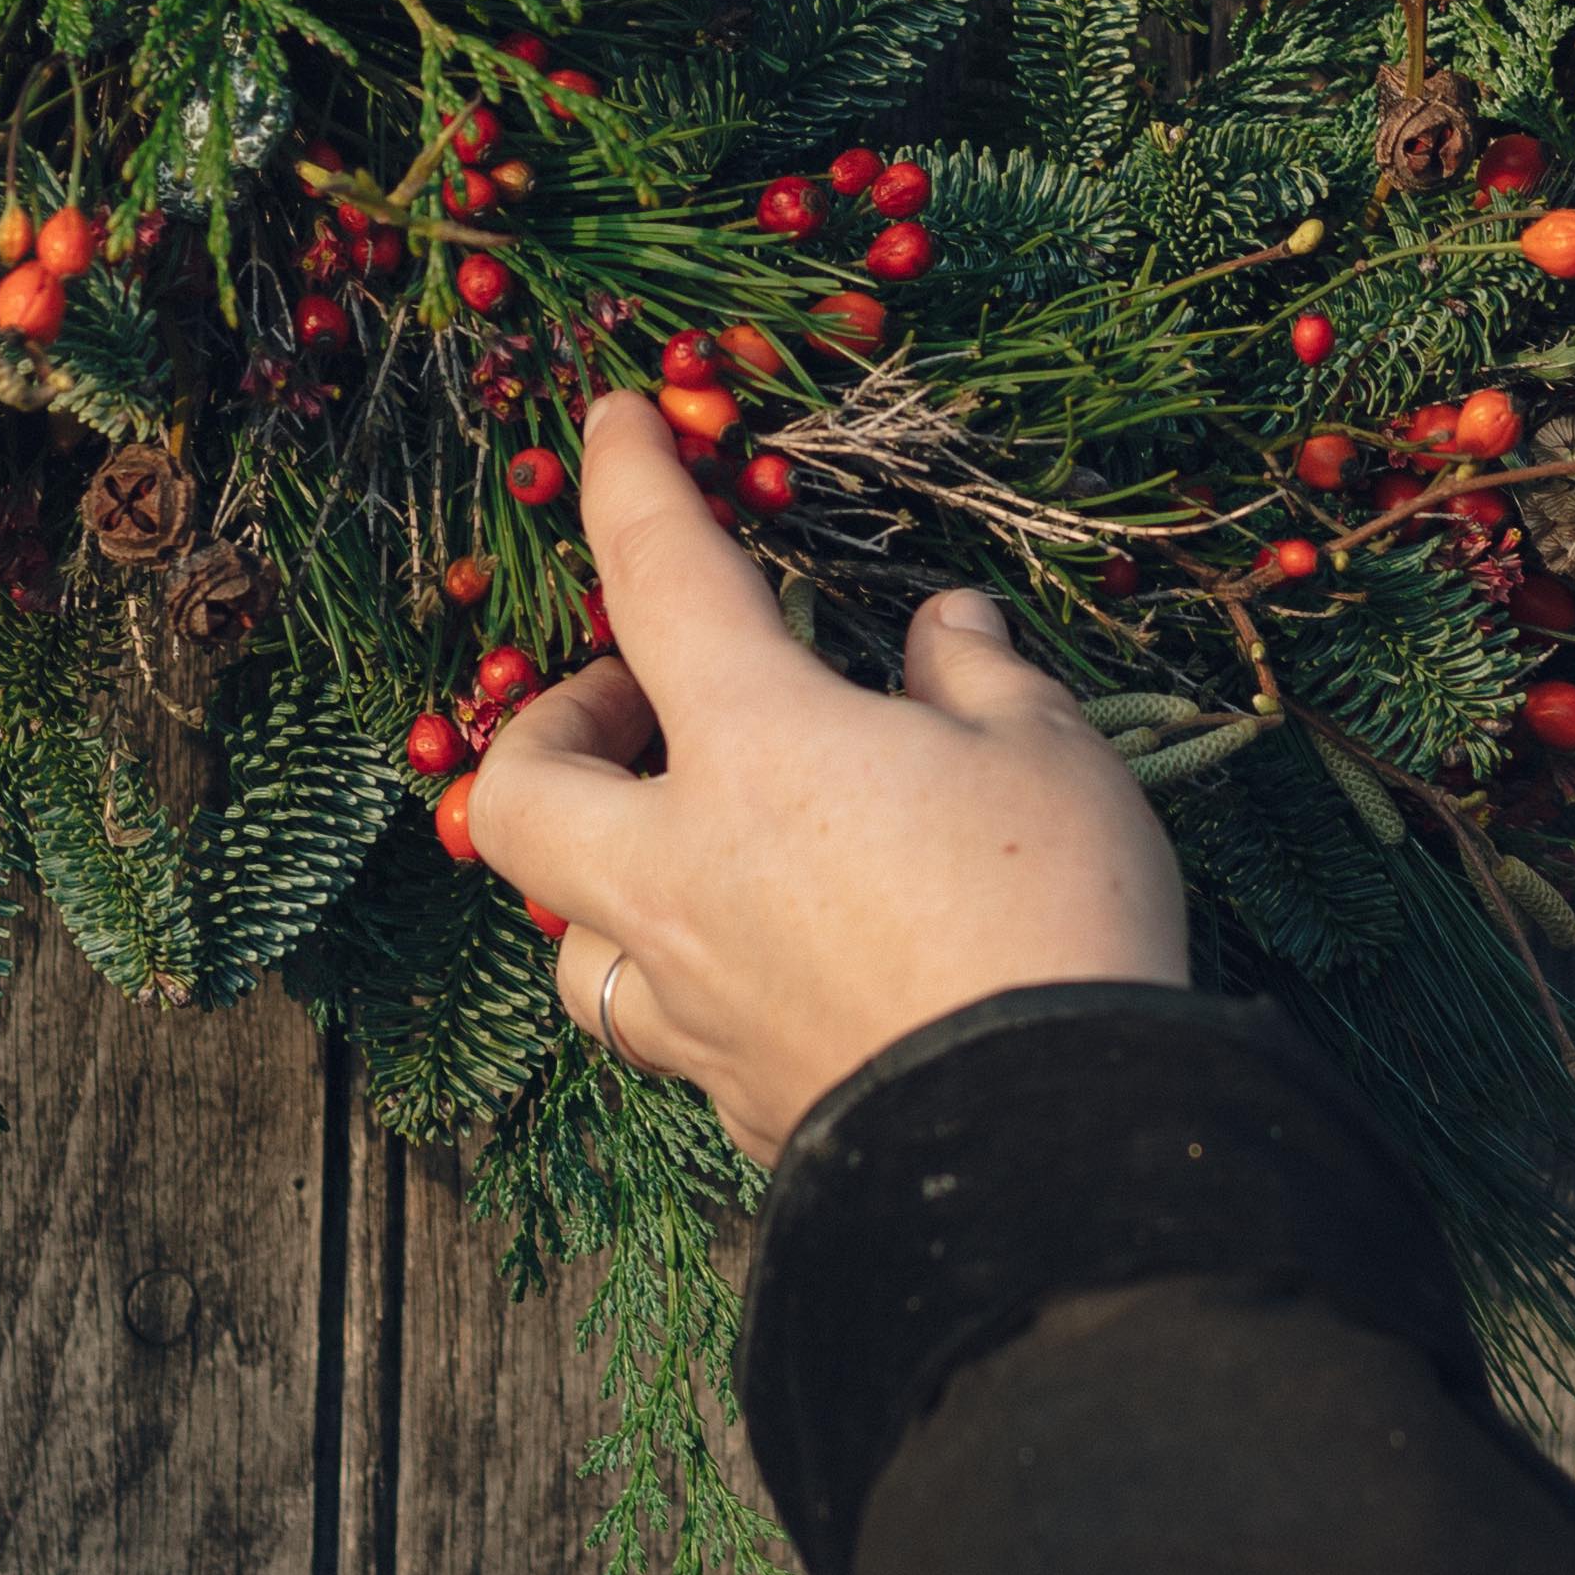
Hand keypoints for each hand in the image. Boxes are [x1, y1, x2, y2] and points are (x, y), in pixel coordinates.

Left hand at [466, 402, 1188, 1166]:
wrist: (1047, 1153)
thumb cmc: (1051, 916)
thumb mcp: (1048, 754)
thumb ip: (978, 677)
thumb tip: (941, 630)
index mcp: (758, 751)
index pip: (660, 580)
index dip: (632, 484)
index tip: (616, 421)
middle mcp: (685, 876)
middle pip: (523, 793)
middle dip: (553, 727)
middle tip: (645, 704)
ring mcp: (694, 1002)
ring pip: (570, 939)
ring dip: (603, 877)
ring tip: (698, 850)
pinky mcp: (730, 1099)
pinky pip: (662, 1029)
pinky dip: (690, 978)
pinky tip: (770, 964)